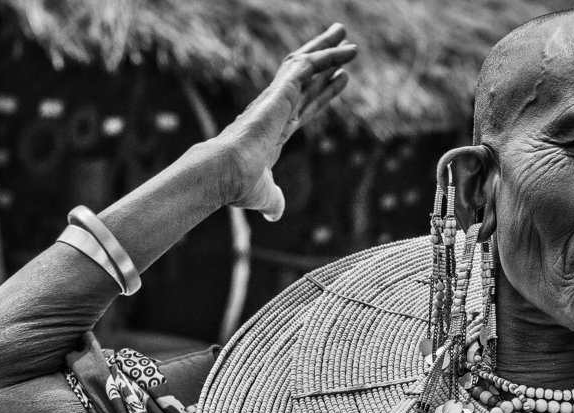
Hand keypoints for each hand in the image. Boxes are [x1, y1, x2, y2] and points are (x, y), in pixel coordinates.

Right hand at [215, 24, 356, 220]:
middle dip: (326, 61)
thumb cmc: (240, 185)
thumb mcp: (266, 196)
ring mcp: (278, 98)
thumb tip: (275, 215)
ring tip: (347, 37)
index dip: (324, 93)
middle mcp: (277, 109)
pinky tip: (346, 51)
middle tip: (344, 44)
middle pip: (307, 79)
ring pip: (306, 65)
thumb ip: (274, 201)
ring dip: (328, 50)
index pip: (305, 106)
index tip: (341, 80)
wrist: (226, 173)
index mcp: (275, 129)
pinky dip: (328, 56)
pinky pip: (308, 67)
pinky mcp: (281, 91)